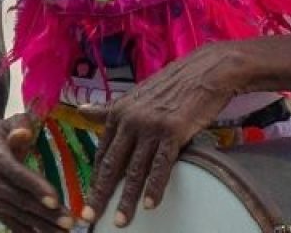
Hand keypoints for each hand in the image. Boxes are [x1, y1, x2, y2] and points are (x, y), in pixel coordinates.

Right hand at [0, 115, 70, 231]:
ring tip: (64, 231)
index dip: (35, 188)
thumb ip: (20, 125)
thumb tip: (24, 132)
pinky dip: (28, 232)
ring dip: (42, 225)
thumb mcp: (12, 122)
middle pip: (20, 199)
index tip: (55, 200)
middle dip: (45, 213)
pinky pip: (12, 223)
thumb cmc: (5, 134)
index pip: (17, 174)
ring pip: (18, 214)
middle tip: (69, 221)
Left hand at [76, 47, 237, 226]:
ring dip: (127, 199)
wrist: (206, 71)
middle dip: (100, 193)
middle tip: (89, 216)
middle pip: (112, 164)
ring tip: (121, 221)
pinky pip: (161, 165)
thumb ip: (110, 108)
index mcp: (119, 112)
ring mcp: (150, 125)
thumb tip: (84, 111)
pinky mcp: (172, 131)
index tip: (89, 198)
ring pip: (135, 169)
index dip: (96, 178)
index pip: (103, 152)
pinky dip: (155, 187)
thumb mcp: (137, 95)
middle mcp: (130, 119)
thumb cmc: (173, 85)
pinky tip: (151, 205)